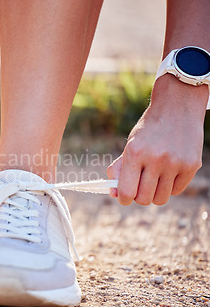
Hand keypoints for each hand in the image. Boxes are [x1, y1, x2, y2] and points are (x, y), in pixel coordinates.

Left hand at [107, 75, 206, 204]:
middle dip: (138, 196)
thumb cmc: (148, 130)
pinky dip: (169, 187)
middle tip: (139, 185)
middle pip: (144, 199)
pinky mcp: (191, 165)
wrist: (177, 108)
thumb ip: (119, 170)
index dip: (123, 198)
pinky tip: (168, 172)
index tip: (124, 196)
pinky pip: (176, 191)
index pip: (126, 191)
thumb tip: (114, 194)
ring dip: (154, 193)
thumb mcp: (130, 145)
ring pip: (160, 198)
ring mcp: (176, 163)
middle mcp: (156, 159)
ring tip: (154, 179)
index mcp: (135, 153)